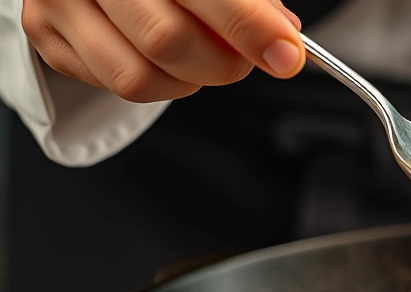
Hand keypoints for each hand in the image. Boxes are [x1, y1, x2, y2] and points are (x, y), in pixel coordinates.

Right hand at [22, 0, 304, 102]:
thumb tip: (285, 37)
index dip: (250, 28)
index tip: (287, 56)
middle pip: (168, 41)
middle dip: (224, 64)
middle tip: (245, 58)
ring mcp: (61, 0)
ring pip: (139, 78)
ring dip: (189, 80)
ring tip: (201, 55)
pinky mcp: (45, 32)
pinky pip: (116, 85)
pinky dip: (159, 83)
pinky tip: (163, 57)